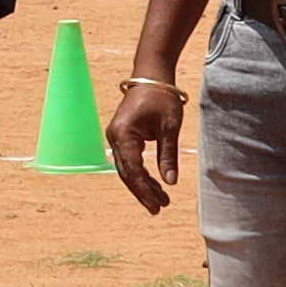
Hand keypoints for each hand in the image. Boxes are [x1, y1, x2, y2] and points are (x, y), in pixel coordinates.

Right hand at [103, 59, 186, 214]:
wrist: (151, 77)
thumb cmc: (162, 98)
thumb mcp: (170, 128)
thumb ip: (168, 156)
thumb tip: (171, 182)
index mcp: (123, 134)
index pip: (133, 169)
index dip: (145, 190)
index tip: (158, 205)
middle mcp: (114, 137)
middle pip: (127, 173)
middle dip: (143, 192)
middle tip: (159, 208)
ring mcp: (116, 137)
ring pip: (127, 169)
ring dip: (143, 185)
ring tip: (161, 200)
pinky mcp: (122, 137)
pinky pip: (129, 161)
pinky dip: (141, 174)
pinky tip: (154, 185)